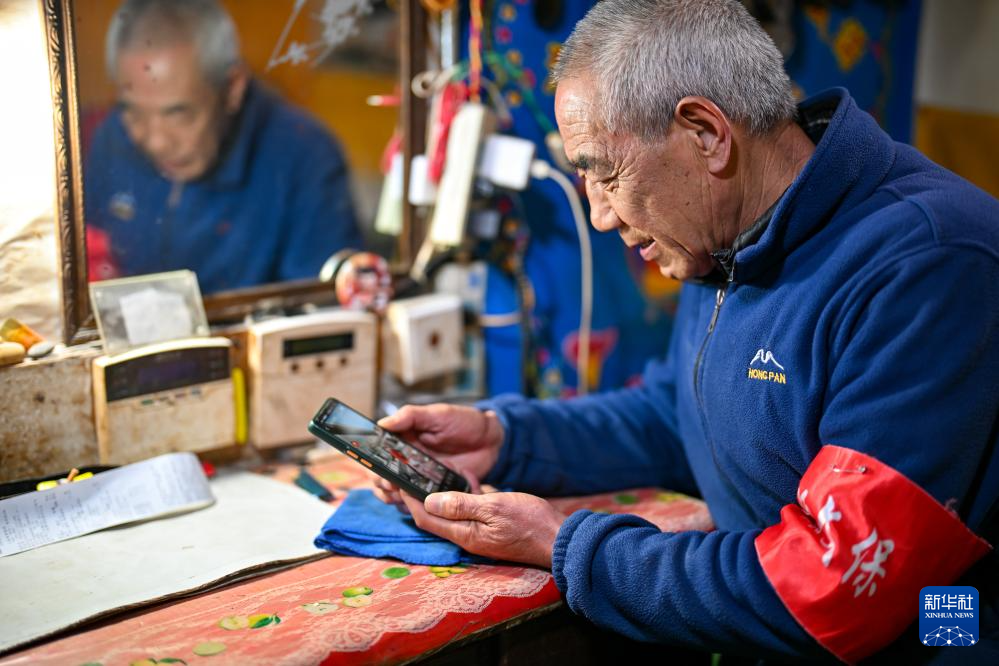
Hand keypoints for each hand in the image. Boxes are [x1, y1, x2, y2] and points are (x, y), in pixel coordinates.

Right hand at [373, 404, 503, 504]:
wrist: (494, 442)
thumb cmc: (465, 422)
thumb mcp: (438, 414)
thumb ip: (411, 416)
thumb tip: (382, 423)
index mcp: (404, 441)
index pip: (378, 454)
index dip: (374, 464)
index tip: (379, 470)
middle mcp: (408, 461)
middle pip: (383, 477)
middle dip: (382, 484)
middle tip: (392, 485)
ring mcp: (421, 478)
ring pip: (396, 494)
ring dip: (394, 498)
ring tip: (402, 497)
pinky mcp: (435, 491)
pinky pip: (418, 504)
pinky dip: (414, 508)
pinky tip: (418, 506)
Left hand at [400, 491, 566, 567]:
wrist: (560, 539)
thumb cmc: (530, 522)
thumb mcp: (495, 507)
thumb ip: (461, 504)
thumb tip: (428, 500)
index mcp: (465, 534)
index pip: (426, 518)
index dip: (410, 500)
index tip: (397, 481)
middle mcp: (468, 536)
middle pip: (435, 517)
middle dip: (420, 497)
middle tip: (410, 475)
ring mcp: (480, 533)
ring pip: (452, 512)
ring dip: (443, 494)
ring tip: (434, 472)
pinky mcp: (491, 528)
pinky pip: (470, 511)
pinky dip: (465, 494)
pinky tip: (469, 479)